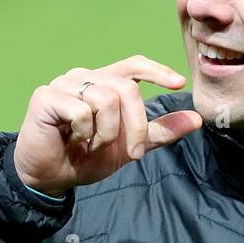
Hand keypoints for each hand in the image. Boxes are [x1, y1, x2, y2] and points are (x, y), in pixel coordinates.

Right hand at [13, 55, 203, 194]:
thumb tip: (197, 120)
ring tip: (92, 145)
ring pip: (106, 99)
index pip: (134, 65)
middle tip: (134, 152)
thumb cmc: (86, 158)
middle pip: (126, 88)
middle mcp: (85, 77)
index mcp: (104, 83)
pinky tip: (73, 141)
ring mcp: (64, 84)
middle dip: (136, 125)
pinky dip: (84, 133)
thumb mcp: (129, 146)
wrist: (50, 177)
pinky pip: (82, 111)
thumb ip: (160, 131)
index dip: (156, 71)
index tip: (178, 83)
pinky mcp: (46, 96)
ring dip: (107, 134)